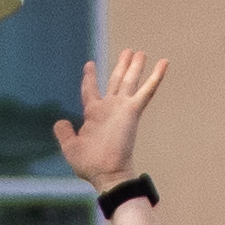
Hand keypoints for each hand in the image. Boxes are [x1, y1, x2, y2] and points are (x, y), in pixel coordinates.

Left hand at [53, 49, 168, 190]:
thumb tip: (60, 122)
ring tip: (141, 52)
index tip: (90, 64)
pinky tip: (164, 63)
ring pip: (130, 81)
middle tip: (128, 52)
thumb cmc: (89, 164)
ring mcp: (122, 108)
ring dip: (135, 67)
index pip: (91, 90)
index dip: (90, 77)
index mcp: (93, 114)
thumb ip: (64, 133)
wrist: (106, 172)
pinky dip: (156, 77)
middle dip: (122, 66)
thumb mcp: (70, 147)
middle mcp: (109, 108)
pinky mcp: (133, 111)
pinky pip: (146, 91)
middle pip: (116, 81)